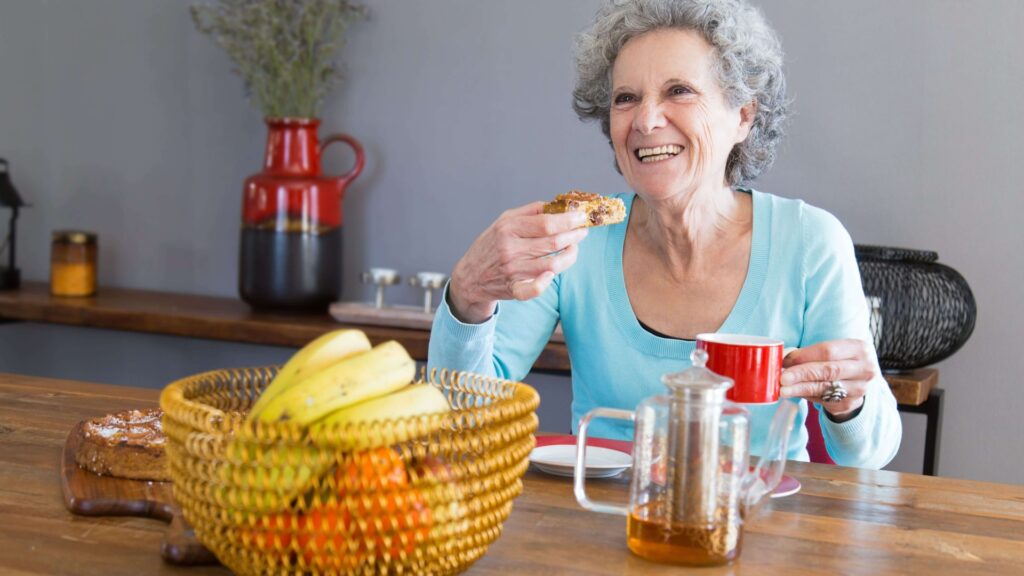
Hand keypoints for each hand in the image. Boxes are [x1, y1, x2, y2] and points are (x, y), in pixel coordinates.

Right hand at [448, 202, 588, 322]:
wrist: (469, 276)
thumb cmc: (491, 245)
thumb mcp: (504, 221)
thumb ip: (531, 211)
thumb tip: (558, 205)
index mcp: (509, 228)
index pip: (546, 223)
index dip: (569, 220)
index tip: (582, 217)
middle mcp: (510, 248)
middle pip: (553, 242)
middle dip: (574, 236)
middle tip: (582, 231)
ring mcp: (512, 270)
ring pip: (552, 264)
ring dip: (570, 256)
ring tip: (573, 248)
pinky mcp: (513, 289)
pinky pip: (533, 290)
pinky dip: (545, 283)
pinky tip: (552, 274)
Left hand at [780, 339, 877, 420]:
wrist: (856, 381)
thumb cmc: (838, 361)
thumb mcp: (830, 352)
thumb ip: (810, 354)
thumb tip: (783, 358)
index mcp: (859, 348)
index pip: (828, 350)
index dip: (804, 355)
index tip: (785, 360)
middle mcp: (865, 368)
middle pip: (828, 370)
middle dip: (801, 374)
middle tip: (782, 378)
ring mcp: (860, 388)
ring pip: (825, 388)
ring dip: (800, 388)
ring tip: (783, 389)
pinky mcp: (851, 403)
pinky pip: (825, 400)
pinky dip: (807, 396)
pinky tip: (796, 393)